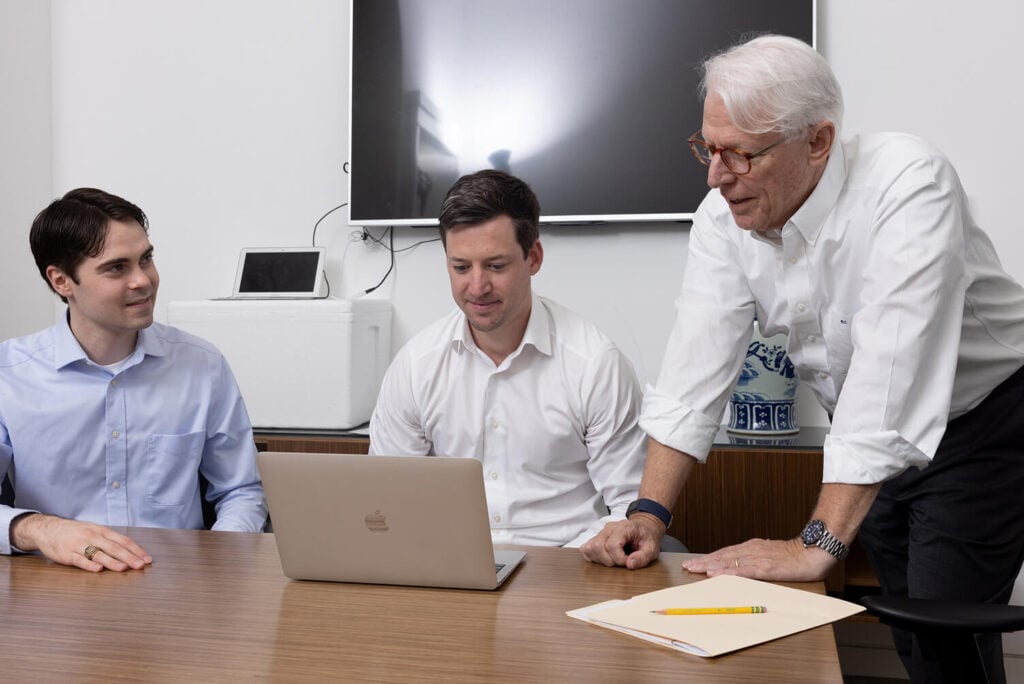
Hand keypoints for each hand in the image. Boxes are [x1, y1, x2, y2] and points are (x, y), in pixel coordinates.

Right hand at [10, 513, 152, 571]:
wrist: (48, 529)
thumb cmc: (76, 532)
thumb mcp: (94, 531)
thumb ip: (110, 540)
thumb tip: (131, 550)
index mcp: (102, 531)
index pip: (123, 540)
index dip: (136, 550)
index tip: (148, 559)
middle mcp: (93, 537)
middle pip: (114, 548)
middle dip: (129, 557)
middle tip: (141, 565)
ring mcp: (79, 545)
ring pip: (98, 554)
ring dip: (112, 562)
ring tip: (124, 568)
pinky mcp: (67, 554)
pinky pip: (79, 560)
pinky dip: (89, 565)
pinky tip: (98, 570)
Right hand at [580, 514, 663, 569]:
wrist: (644, 528)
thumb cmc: (647, 538)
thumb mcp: (652, 548)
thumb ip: (643, 557)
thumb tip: (629, 564)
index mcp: (624, 528)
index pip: (612, 544)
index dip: (619, 559)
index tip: (627, 562)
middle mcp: (610, 528)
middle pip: (598, 546)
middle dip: (609, 561)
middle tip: (620, 562)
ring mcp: (601, 532)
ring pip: (590, 548)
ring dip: (600, 560)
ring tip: (613, 560)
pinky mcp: (596, 538)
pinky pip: (586, 548)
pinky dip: (592, 557)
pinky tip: (604, 559)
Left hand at [680, 537, 834, 581]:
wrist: (814, 551)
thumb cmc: (795, 555)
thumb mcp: (771, 554)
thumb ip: (756, 559)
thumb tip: (741, 567)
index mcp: (753, 547)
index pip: (725, 553)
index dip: (708, 558)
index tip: (693, 562)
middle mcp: (752, 550)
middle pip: (722, 556)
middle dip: (703, 561)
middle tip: (686, 566)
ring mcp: (758, 558)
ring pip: (728, 562)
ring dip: (709, 566)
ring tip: (694, 569)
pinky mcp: (765, 568)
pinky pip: (742, 571)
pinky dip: (727, 572)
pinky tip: (716, 574)